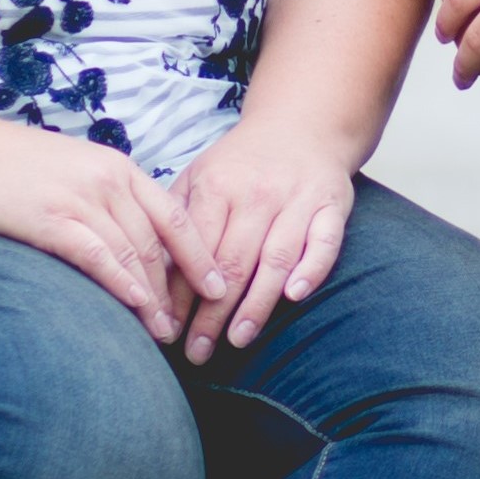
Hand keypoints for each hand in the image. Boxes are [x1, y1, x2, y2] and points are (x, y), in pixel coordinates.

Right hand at [0, 120, 189, 338]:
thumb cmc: (16, 166)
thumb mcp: (77, 169)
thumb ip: (109, 198)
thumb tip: (136, 240)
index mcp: (120, 168)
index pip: (174, 217)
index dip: (199, 255)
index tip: (217, 287)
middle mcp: (108, 181)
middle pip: (157, 242)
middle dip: (178, 288)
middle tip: (187, 325)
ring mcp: (81, 199)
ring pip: (133, 253)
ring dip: (152, 298)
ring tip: (163, 332)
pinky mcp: (52, 219)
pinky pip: (98, 255)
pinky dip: (121, 283)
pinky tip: (135, 307)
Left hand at [155, 118, 356, 361]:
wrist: (301, 125)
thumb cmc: (242, 163)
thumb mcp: (200, 175)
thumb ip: (176, 218)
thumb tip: (148, 271)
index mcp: (218, 186)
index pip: (194, 249)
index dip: (180, 294)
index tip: (167, 330)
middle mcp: (257, 194)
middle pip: (231, 263)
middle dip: (212, 313)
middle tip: (197, 353)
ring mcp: (297, 200)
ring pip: (275, 259)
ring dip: (256, 304)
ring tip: (237, 340)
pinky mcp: (331, 206)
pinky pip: (324, 243)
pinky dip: (311, 269)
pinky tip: (295, 297)